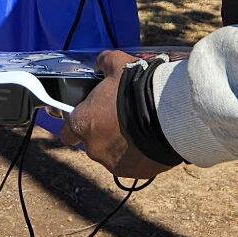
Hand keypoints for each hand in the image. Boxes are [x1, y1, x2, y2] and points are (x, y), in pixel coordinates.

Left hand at [60, 51, 174, 181]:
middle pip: (93, 142)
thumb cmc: (138, 89)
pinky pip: (134, 163)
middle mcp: (94, 148)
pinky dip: (139, 155)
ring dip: (122, 144)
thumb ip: (104, 63)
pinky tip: (151, 138)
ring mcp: (115, 163)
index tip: (88, 118)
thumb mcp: (118, 64)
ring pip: (113, 154)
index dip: (76, 124)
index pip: (67, 131)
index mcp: (83, 123)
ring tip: (140, 127)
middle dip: (104, 132)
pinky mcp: (137, 173)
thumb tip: (100, 63)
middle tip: (122, 117)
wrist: (170, 114)